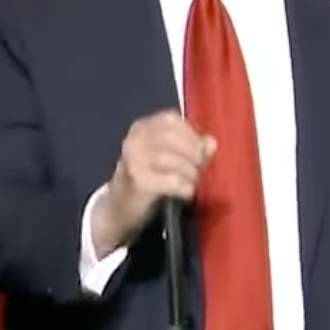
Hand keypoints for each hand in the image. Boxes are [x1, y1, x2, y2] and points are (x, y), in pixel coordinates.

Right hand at [92, 110, 215, 254]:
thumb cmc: (146, 179)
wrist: (118, 209)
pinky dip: (185, 187)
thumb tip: (210, 143)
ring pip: (174, 160)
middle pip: (175, 139)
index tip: (200, 151)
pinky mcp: (138, 182)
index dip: (191, 135)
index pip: (173, 120)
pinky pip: (172, 181)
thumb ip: (189, 148)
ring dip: (191, 173)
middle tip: (198, 170)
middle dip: (194, 155)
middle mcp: (135, 140)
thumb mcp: (164, 157)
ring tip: (191, 183)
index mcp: (141, 128)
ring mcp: (134, 160)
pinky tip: (186, 193)